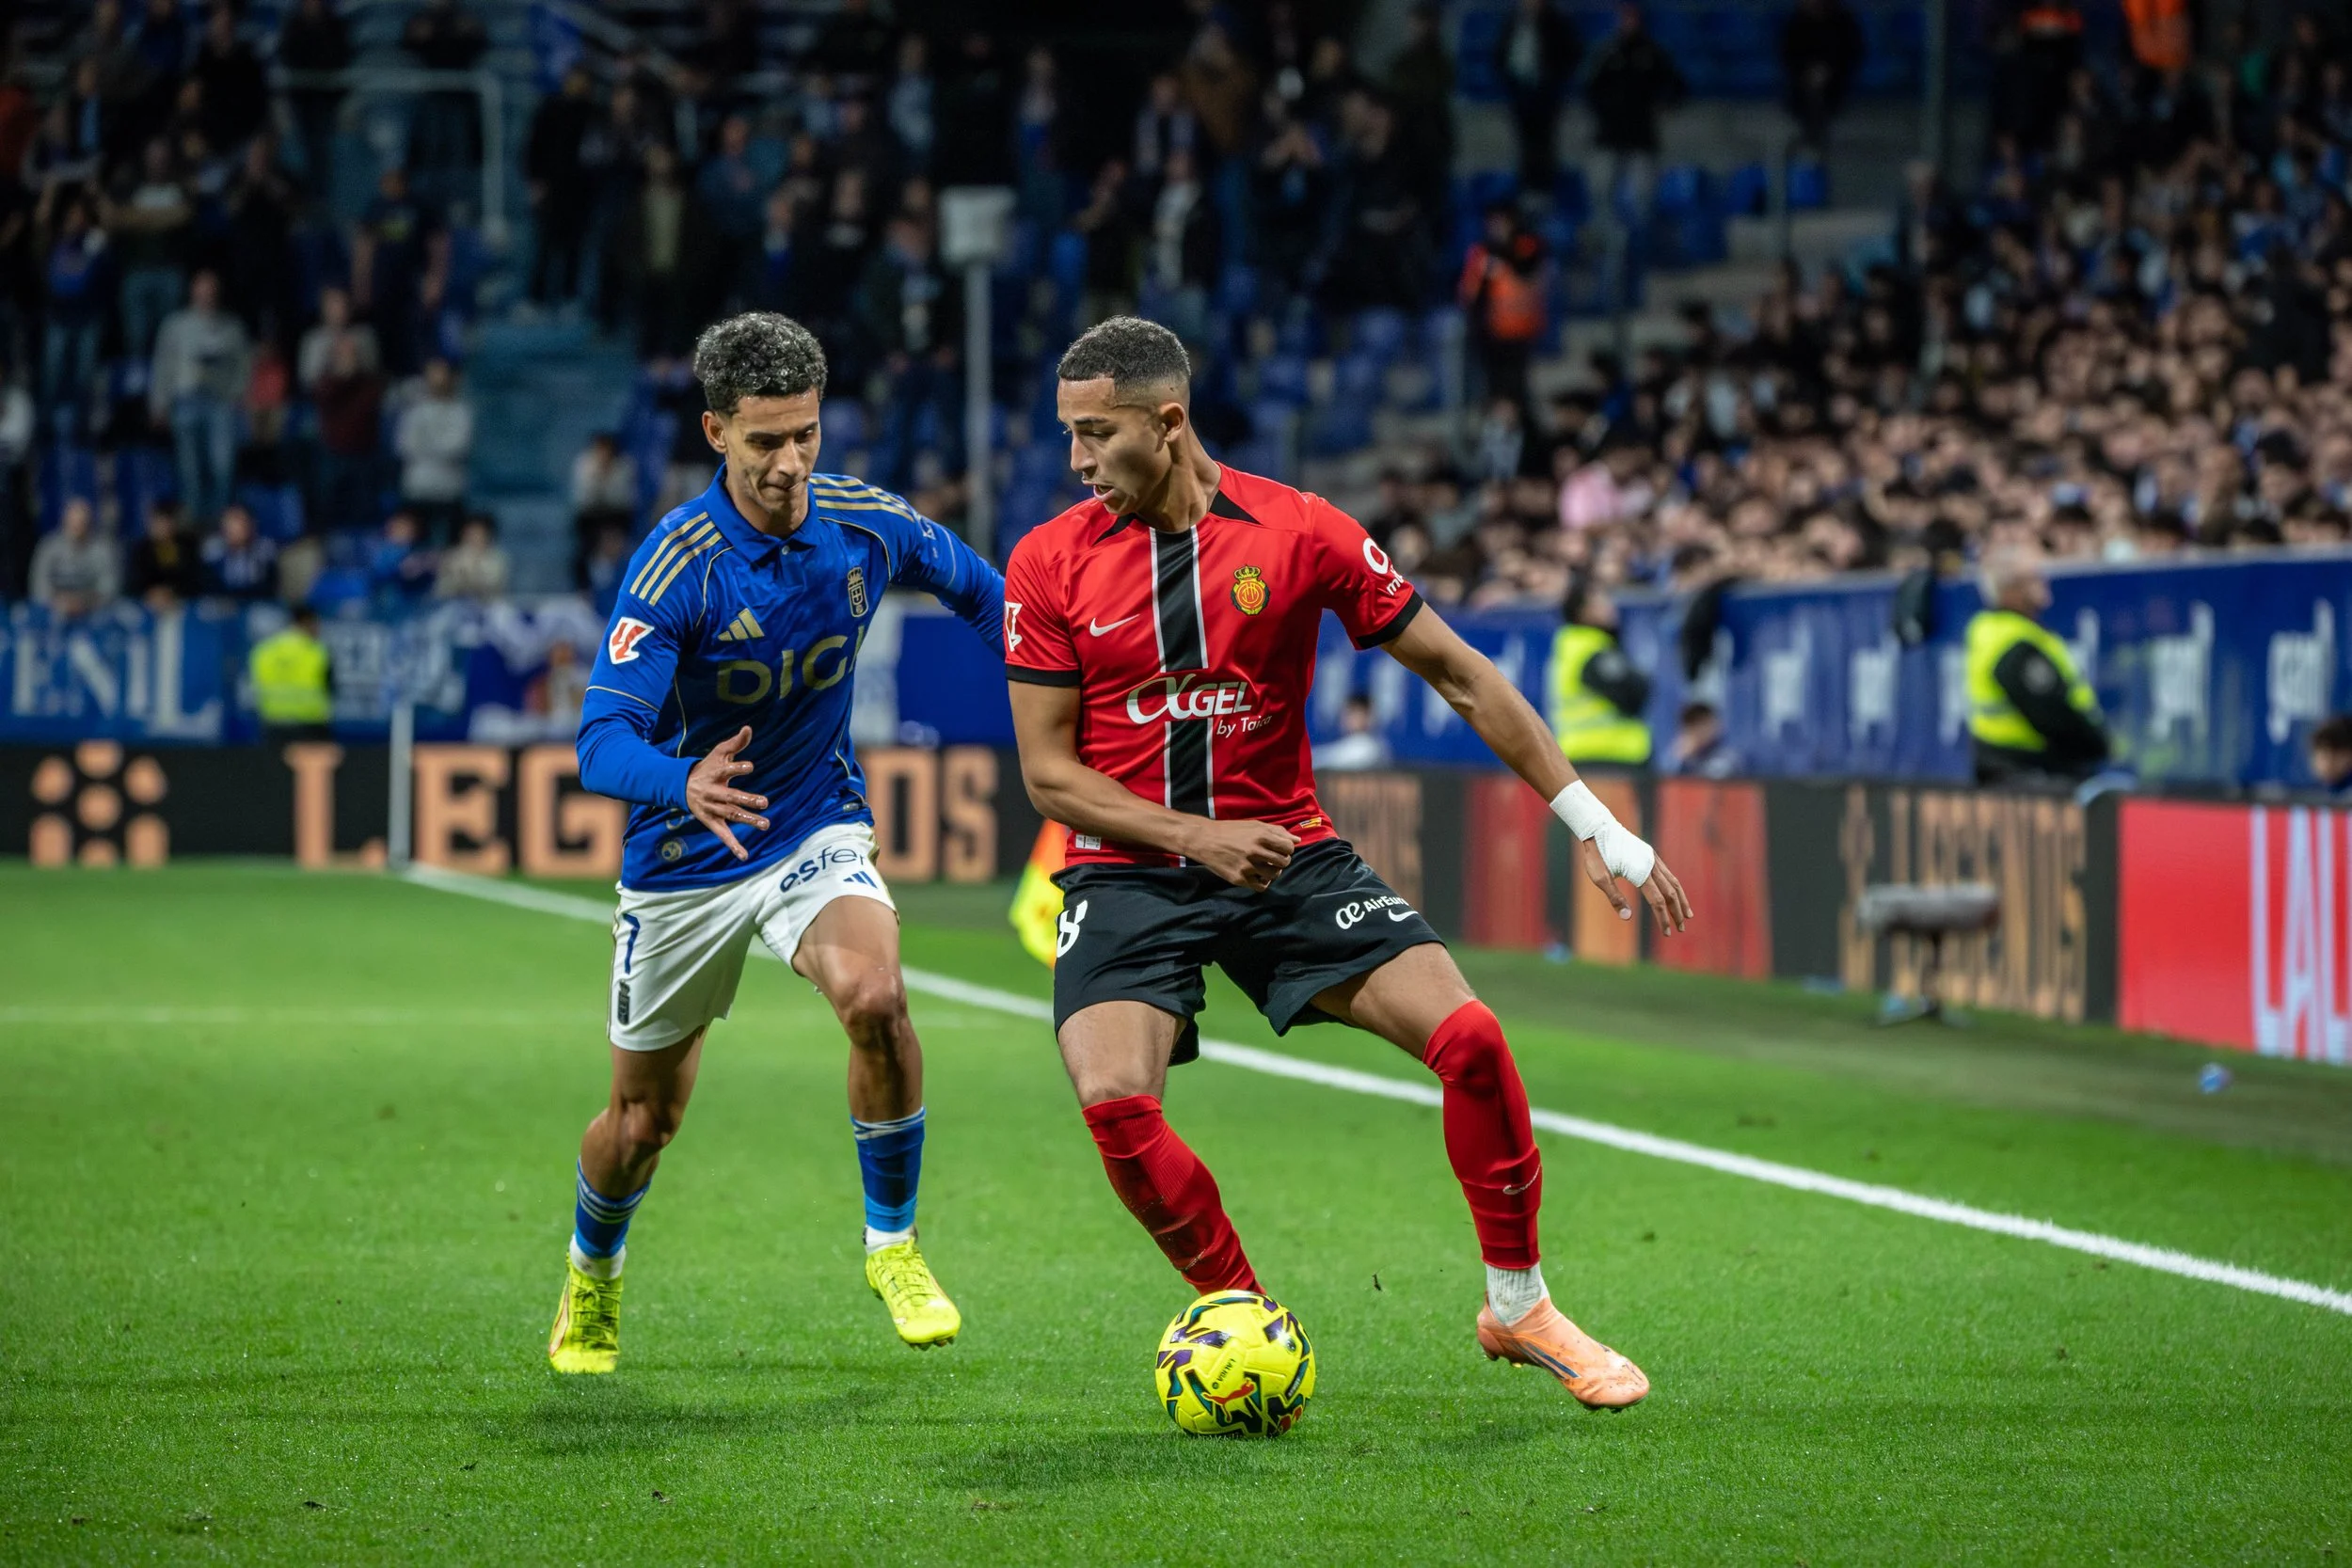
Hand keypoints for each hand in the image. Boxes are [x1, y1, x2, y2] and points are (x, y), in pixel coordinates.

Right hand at [686, 725, 768, 860]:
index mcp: (715, 773)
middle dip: (746, 800)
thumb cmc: (707, 767)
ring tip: (765, 825)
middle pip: (730, 797)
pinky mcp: (712, 822)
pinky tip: (745, 856)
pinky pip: (723, 835)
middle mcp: (713, 792)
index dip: (738, 768)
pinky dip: (733, 846)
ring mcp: (712, 809)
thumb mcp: (718, 753)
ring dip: (747, 820)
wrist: (681, 785)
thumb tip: (749, 728)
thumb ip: (735, 743)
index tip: (749, 766)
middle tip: (764, 801)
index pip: (727, 770)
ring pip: (730, 815)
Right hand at [1182, 819, 1297, 890]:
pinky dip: (1263, 883)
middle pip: (1284, 862)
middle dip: (1281, 861)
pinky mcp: (1239, 878)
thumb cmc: (1230, 831)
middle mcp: (1255, 851)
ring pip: (1274, 875)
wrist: (1204, 840)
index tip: (1280, 849)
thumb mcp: (1254, 825)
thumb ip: (1276, 831)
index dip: (1287, 849)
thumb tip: (1297, 840)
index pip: (1288, 847)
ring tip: (1265, 868)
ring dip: (1273, 872)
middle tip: (1273, 859)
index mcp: (1260, 835)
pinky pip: (1261, 886)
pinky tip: (1258, 876)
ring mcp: (1247, 866)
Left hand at [1577, 838, 1693, 935]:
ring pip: (1673, 882)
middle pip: (1670, 893)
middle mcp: (1651, 865)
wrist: (1597, 827)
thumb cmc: (1597, 855)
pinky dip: (1674, 887)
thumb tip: (1628, 918)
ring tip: (1688, 915)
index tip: (1667, 933)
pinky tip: (1675, 895)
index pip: (1657, 901)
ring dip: (1681, 900)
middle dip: (1677, 912)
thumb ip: (1614, 897)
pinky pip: (1668, 874)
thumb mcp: (1600, 878)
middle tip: (1681, 929)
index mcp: (1640, 872)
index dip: (1663, 918)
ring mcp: (1652, 858)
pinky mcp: (1650, 854)